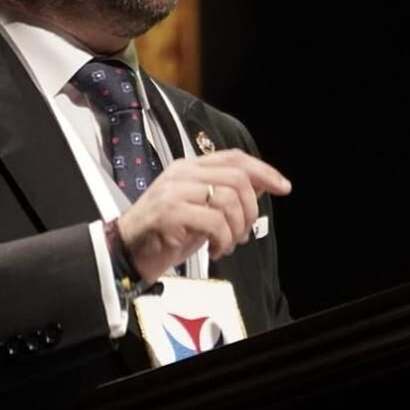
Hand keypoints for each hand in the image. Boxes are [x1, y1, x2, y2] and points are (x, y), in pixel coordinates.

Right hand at [116, 149, 290, 281]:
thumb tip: (260, 188)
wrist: (126, 251)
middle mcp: (182, 174)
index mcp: (189, 167)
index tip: (283, 186)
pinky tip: (216, 250)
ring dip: (237, 228)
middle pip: (237, 178)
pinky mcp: (171, 212)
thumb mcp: (199, 209)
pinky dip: (223, 239)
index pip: (234, 158)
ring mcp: (175, 191)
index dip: (263, 171)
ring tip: (227, 244)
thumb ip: (223, 195)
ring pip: (229, 199)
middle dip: (251, 209)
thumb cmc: (163, 234)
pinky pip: (215, 221)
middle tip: (245, 232)